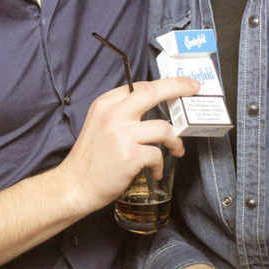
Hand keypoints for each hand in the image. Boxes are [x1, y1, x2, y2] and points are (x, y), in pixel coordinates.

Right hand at [57, 77, 199, 213]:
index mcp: (106, 103)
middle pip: (153, 92)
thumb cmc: (90, 157)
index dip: (164, 84)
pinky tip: (154, 172)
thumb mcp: (99, 123)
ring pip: (164, 128)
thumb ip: (120, 112)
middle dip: (178, 87)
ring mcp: (123, 134)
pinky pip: (158, 155)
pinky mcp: (130, 155)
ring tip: (176, 150)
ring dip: (175, 141)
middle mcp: (114, 114)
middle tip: (193, 89)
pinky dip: (160, 165)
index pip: (139, 86)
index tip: (181, 85)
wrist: (75, 184)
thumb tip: (150, 108)